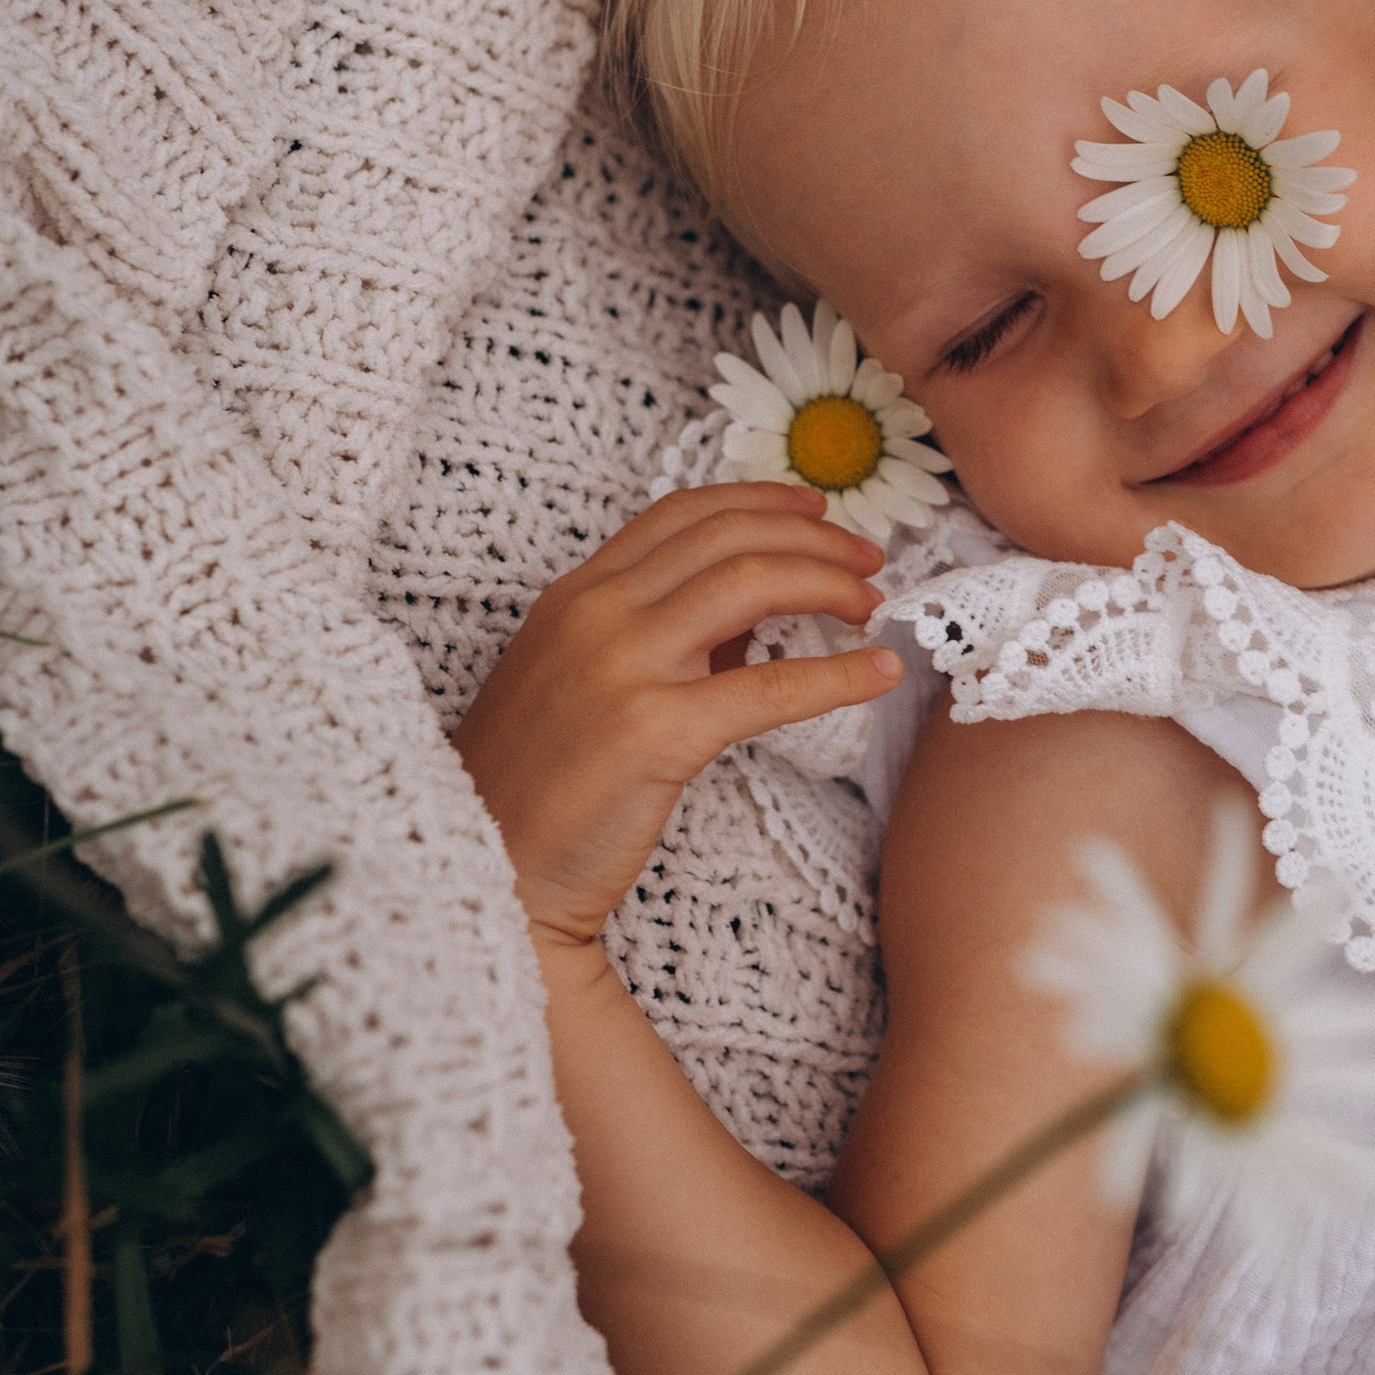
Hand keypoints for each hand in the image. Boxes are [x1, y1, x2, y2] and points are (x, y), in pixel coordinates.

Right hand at [453, 482, 901, 943]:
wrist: (495, 873)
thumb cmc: (541, 787)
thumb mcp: (583, 683)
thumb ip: (661, 639)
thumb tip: (756, 621)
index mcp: (575, 595)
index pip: (682, 513)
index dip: (761, 500)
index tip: (817, 510)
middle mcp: (595, 614)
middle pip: (728, 538)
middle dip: (814, 538)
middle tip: (868, 557)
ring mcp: (622, 668)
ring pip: (752, 584)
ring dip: (829, 583)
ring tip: (873, 603)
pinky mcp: (654, 732)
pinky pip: (770, 688)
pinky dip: (838, 674)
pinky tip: (879, 675)